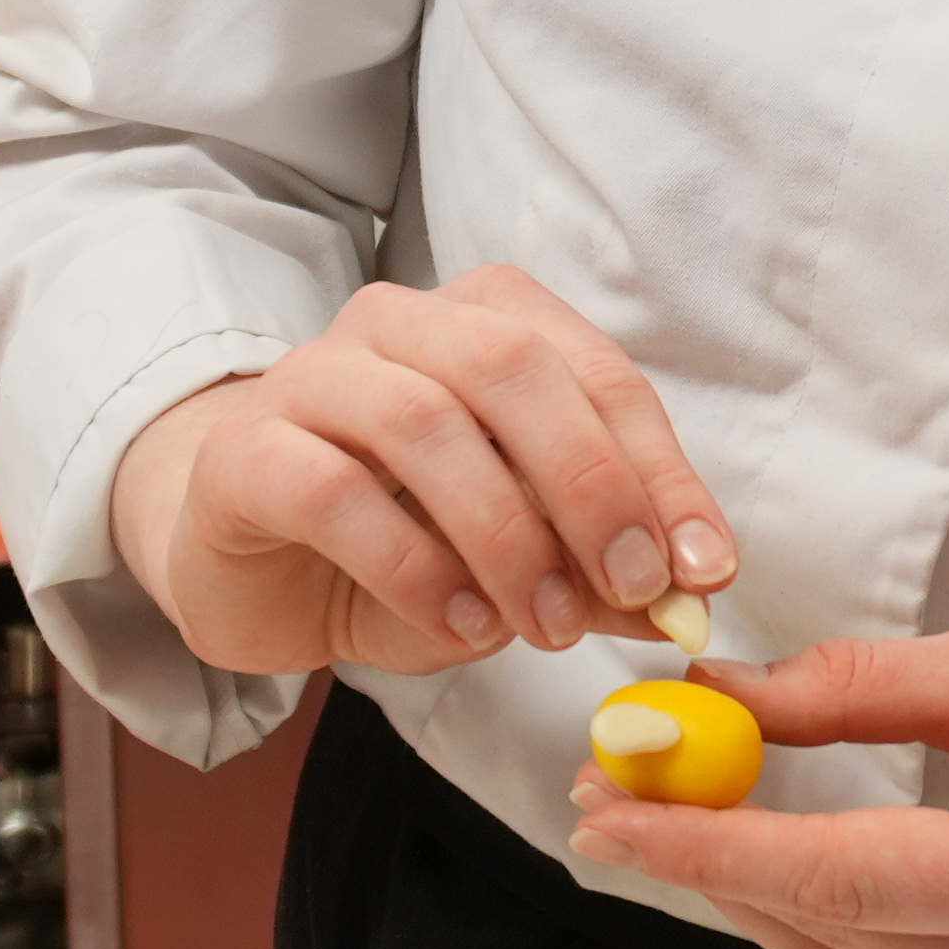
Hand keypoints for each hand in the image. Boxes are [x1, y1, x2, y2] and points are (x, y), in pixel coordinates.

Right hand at [111, 265, 737, 681]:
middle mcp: (396, 324)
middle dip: (588, 482)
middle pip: (509, 365)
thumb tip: (692, 596)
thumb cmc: (402, 543)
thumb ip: (602, 569)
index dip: (662, 470)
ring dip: (504, 534)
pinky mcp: (244, 453)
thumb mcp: (523, 559)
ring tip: (544, 627)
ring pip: (422, 421)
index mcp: (484, 321)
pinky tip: (458, 627)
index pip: (595, 372)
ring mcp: (308, 378)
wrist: (251, 566)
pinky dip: (412, 566)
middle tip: (630, 588)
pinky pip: (332, 491)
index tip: (704, 570)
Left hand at [567, 621, 948, 948]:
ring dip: (749, 901)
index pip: (834, 879)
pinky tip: (767, 865)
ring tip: (666, 815)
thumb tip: (711, 699)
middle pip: (825, 935)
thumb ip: (855, 690)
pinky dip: (822, 928)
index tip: (608, 805)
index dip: (705, 848)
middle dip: (704, 867)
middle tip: (614, 789)